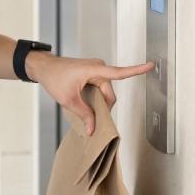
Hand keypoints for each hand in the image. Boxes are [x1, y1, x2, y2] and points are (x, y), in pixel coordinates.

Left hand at [29, 53, 155, 136]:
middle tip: (91, 120)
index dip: (136, 70)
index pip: (119, 72)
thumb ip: (84, 114)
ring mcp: (96, 70)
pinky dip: (96, 97)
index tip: (151, 65)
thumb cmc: (54, 78)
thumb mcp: (68, 100)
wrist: (43, 67)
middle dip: (104, 107)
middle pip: (110, 94)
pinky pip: (100, 88)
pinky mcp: (93, 73)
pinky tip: (86, 103)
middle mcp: (98, 68)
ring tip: (84, 108)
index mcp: (94, 70)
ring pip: (105, 93)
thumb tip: (94, 129)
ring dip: (99, 103)